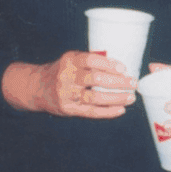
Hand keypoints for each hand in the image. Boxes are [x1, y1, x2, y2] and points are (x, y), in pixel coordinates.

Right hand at [3, 51, 135, 117]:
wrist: (37, 87)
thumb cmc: (62, 71)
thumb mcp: (71, 60)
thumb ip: (91, 61)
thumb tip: (120, 66)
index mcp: (69, 60)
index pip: (91, 60)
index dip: (109, 64)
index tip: (124, 68)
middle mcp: (66, 77)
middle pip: (96, 79)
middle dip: (118, 82)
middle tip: (133, 83)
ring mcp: (66, 94)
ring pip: (95, 98)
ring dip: (116, 98)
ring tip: (131, 97)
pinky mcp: (68, 109)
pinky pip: (91, 112)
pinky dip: (108, 112)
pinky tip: (120, 110)